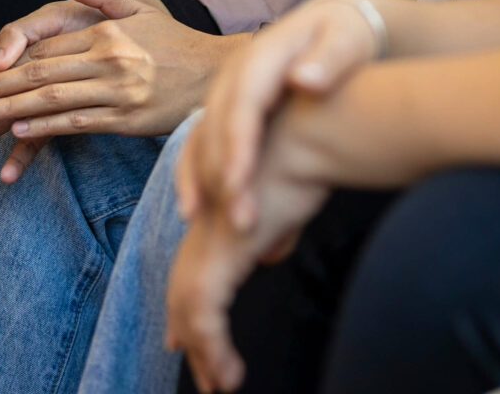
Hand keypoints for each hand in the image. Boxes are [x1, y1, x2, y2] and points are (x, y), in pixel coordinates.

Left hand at [0, 0, 235, 182]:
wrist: (217, 75)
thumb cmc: (176, 43)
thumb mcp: (141, 10)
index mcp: (107, 34)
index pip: (45, 49)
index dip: (6, 63)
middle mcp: (110, 60)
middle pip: (40, 75)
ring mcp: (118, 91)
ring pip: (53, 101)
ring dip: (13, 110)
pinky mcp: (126, 119)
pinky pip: (77, 122)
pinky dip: (47, 126)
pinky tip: (22, 130)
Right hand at [0, 0, 115, 179]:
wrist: (132, 30)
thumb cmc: (89, 16)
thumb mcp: (55, 16)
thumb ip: (22, 33)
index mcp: (12, 50)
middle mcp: (17, 75)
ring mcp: (33, 98)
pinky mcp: (52, 116)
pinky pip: (31, 139)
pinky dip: (18, 157)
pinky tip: (7, 175)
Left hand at [166, 103, 334, 392]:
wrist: (313, 132)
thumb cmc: (310, 156)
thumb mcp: (289, 200)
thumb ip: (275, 226)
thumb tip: (272, 251)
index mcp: (218, 207)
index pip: (196, 263)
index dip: (190, 301)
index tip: (186, 337)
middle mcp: (205, 220)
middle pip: (186, 287)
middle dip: (189, 334)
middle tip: (202, 373)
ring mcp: (209, 234)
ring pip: (191, 306)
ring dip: (204, 352)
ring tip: (220, 384)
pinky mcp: (222, 250)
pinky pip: (206, 312)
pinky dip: (212, 347)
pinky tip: (230, 375)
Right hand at [176, 0, 379, 231]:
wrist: (332, 25)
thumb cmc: (345, 37)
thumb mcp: (346, 40)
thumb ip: (330, 58)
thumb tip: (304, 80)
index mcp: (264, 55)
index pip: (244, 102)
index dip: (237, 143)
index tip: (238, 184)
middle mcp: (234, 74)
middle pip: (217, 125)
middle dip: (220, 173)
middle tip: (238, 222)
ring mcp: (226, 91)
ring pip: (202, 136)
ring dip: (201, 179)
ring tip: (203, 223)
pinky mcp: (227, 110)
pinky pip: (200, 142)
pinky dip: (194, 174)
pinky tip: (193, 211)